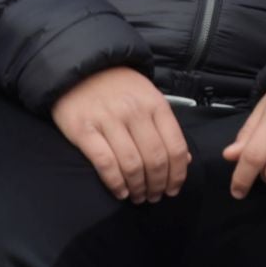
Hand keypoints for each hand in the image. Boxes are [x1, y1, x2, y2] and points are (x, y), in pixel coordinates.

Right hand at [50, 67, 191, 203]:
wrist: (81, 69)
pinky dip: (116, 182)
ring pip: (132, 165)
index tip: (174, 189)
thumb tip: (184, 160)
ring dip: (138, 188)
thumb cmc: (119, 88)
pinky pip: (105, 163)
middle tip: (154, 197)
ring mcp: (109, 121)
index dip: (177, 174)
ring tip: (138, 197)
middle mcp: (135, 112)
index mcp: (156, 105)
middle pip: (155, 159)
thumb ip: (166, 128)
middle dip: (158, 185)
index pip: (175, 147)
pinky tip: (120, 191)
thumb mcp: (149, 99)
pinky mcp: (84, 130)